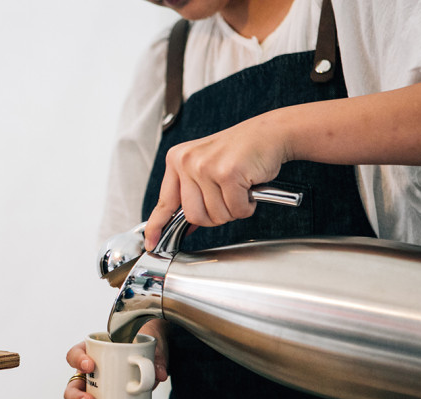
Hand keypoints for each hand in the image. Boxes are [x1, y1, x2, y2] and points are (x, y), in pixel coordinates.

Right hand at [63, 319, 169, 398]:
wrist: (150, 354)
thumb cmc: (141, 345)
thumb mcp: (148, 345)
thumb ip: (155, 357)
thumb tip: (159, 375)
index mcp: (91, 353)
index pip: (74, 355)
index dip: (77, 361)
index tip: (90, 366)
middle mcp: (90, 375)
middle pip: (72, 389)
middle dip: (77, 398)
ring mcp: (100, 391)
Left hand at [144, 113, 288, 250]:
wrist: (269, 133)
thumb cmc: (239, 152)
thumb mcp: (205, 167)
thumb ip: (190, 193)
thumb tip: (183, 226)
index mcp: (177, 160)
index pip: (164, 202)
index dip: (157, 226)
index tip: (151, 243)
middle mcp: (187, 161)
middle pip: (194, 216)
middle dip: (214, 216)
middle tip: (227, 199)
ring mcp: (206, 167)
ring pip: (216, 215)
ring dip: (233, 210)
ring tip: (239, 188)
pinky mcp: (227, 173)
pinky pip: (236, 210)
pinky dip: (247, 206)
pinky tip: (249, 188)